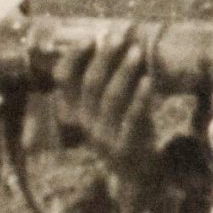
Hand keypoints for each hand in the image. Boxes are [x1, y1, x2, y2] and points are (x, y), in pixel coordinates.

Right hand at [51, 35, 160, 212]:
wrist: (136, 175)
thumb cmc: (122, 129)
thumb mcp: (105, 108)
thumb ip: (103, 80)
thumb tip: (108, 39)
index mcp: (75, 112)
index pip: (63, 79)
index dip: (74, 57)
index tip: (90, 37)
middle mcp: (85, 124)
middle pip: (90, 83)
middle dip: (104, 57)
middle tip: (119, 36)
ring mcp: (103, 137)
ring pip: (110, 97)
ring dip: (124, 71)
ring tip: (137, 51)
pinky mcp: (126, 147)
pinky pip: (132, 118)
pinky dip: (140, 97)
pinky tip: (148, 80)